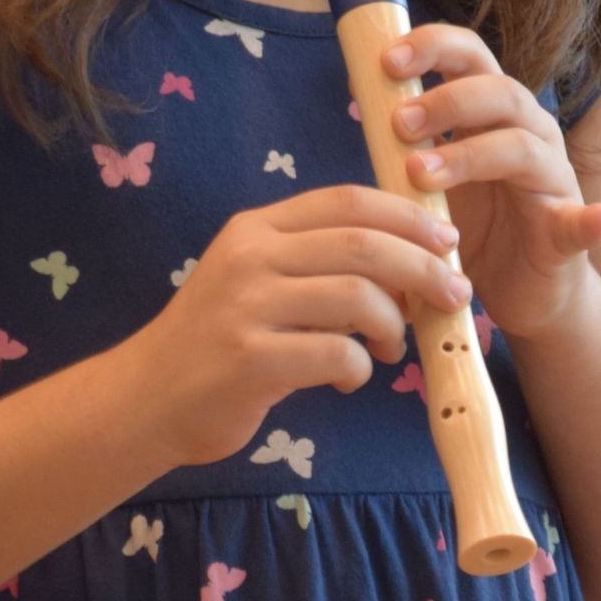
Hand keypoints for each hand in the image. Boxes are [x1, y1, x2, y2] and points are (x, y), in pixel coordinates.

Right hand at [128, 185, 472, 466]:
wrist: (146, 399)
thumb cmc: (216, 342)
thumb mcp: (255, 280)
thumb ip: (315, 263)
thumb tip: (409, 260)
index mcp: (257, 229)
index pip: (348, 201)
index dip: (408, 217)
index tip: (447, 240)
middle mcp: (251, 257)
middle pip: (363, 245)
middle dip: (424, 269)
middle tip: (454, 295)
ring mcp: (247, 307)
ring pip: (357, 297)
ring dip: (394, 324)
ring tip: (393, 347)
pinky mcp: (251, 360)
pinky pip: (337, 354)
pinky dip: (360, 367)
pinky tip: (350, 378)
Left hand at [383, 26, 600, 338]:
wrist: (521, 294)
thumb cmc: (473, 231)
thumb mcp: (429, 183)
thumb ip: (406, 145)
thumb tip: (359, 100)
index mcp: (492, 117)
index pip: (471, 58)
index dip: (432, 47)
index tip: (385, 61)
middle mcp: (530, 136)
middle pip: (501, 91)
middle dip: (446, 99)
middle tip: (398, 124)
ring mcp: (555, 182)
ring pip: (524, 147)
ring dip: (470, 154)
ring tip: (420, 174)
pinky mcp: (568, 234)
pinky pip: (585, 223)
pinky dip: (593, 221)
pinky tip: (597, 219)